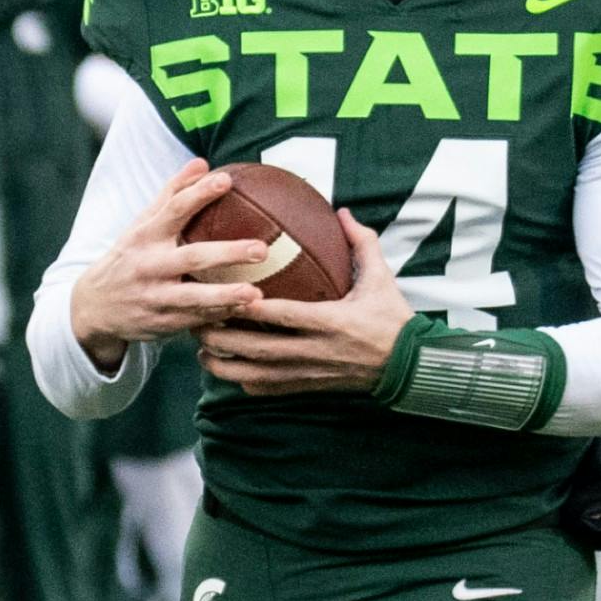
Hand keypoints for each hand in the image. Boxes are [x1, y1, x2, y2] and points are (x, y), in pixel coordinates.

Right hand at [69, 160, 270, 371]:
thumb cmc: (129, 257)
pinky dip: (220, 316)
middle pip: (192, 258)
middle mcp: (150, 266)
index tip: (226, 180)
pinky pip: (195, 320)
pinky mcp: (162, 324)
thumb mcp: (142, 225)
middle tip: (261, 250)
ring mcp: (155, 298)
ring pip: (193, 298)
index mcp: (145, 236)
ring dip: (225, 296)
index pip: (173, 209)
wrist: (93, 307)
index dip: (199, 194)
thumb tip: (202, 163)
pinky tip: (247, 312)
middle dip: (227, 253)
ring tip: (256, 294)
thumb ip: (172, 194)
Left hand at [194, 209, 414, 396]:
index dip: (249, 307)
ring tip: (200, 344)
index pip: (282, 315)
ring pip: (252, 373)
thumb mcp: (381, 278)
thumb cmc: (392, 319)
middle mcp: (313, 350)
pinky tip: (224, 365)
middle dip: (220, 335)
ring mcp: (306, 372)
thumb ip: (361, 243)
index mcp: (330, 321)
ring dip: (222, 361)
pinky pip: (263, 388)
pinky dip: (239, 378)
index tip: (222, 291)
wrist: (406, 367)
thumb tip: (341, 212)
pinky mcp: (304, 386)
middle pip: (255, 347)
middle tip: (195, 316)